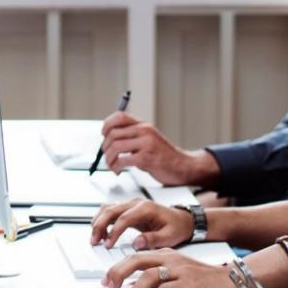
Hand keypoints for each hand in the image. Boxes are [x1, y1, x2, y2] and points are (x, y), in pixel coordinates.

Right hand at [89, 199, 193, 249]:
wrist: (181, 220)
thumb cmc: (176, 227)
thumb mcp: (169, 237)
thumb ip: (153, 239)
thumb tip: (136, 243)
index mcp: (146, 208)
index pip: (124, 218)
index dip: (113, 232)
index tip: (108, 244)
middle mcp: (136, 203)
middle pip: (111, 210)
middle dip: (100, 225)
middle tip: (94, 241)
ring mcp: (130, 205)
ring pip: (107, 208)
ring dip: (98, 222)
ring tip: (95, 238)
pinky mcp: (128, 209)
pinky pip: (110, 211)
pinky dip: (102, 220)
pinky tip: (101, 232)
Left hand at [99, 112, 218, 185]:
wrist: (184, 167)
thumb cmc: (164, 157)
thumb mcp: (149, 140)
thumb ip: (133, 138)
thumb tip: (109, 141)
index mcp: (144, 125)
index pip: (120, 116)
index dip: (107, 124)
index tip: (103, 135)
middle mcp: (145, 131)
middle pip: (113, 133)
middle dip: (105, 147)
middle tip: (107, 157)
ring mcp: (146, 144)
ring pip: (115, 146)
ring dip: (109, 158)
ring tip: (112, 166)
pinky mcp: (147, 158)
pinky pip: (123, 160)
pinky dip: (116, 167)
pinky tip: (119, 171)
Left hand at [102, 251, 242, 287]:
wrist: (229, 281)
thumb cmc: (201, 280)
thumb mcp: (175, 275)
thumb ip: (157, 279)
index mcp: (164, 255)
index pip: (134, 257)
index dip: (117, 268)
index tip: (107, 281)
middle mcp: (169, 259)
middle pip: (135, 261)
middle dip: (117, 274)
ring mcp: (179, 270)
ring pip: (148, 276)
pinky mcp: (188, 283)